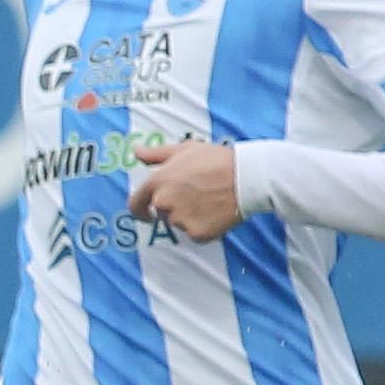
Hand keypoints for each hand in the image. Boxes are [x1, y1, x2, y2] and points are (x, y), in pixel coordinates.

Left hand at [127, 136, 244, 240]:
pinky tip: (217, 212)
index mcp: (158, 182)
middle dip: (175, 205)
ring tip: (211, 199)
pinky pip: (195, 233)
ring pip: (179, 223)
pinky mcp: (197, 234)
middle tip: (198, 193)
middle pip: (162, 212)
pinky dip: (204, 226)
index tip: (147, 213)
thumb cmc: (216, 159)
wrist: (248, 176)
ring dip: (190, 215)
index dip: (140, 209)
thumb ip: (156, 155)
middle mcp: (164, 203)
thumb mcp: (184, 149)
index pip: (136, 203)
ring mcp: (179, 220)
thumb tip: (136, 151)